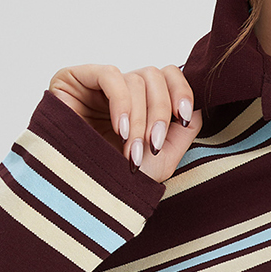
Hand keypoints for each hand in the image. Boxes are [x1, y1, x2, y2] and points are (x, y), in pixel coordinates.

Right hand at [47, 62, 203, 182]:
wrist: (81, 196)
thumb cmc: (117, 180)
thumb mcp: (163, 159)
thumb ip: (183, 130)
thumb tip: (197, 106)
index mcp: (142, 102)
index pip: (169, 76)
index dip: (182, 91)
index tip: (184, 117)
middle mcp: (122, 89)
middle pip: (156, 77)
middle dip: (160, 114)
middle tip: (153, 146)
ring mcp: (97, 83)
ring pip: (136, 80)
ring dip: (139, 119)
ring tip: (130, 150)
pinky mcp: (73, 78)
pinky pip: (110, 75)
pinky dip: (121, 103)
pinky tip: (119, 129)